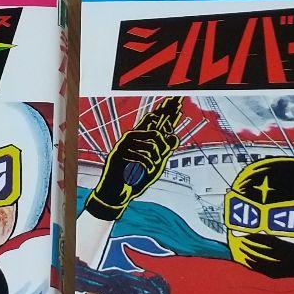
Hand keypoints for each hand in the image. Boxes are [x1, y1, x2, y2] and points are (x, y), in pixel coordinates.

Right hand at [85, 96, 181, 220]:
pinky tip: (145, 171)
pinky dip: (147, 167)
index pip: (155, 120)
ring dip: (154, 161)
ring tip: (149, 168)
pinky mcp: (118, 153)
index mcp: (140, 137)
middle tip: (159, 159)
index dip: (166, 110)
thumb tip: (174, 137)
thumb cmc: (135, 178)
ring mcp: (124, 144)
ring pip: (152, 146)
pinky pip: (142, 156)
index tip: (176, 99)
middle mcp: (132, 137)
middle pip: (156, 132)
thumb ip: (164, 151)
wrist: (117, 193)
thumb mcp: (154, 165)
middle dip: (163, 148)